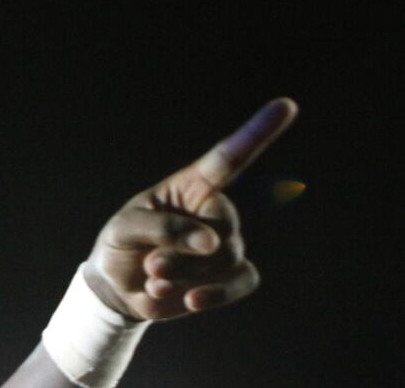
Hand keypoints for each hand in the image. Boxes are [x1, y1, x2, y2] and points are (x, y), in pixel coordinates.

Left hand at [83, 98, 295, 321]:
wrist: (118, 287)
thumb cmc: (122, 244)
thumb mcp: (124, 228)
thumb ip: (162, 228)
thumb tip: (211, 243)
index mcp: (192, 186)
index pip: (229, 158)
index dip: (258, 132)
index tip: (286, 105)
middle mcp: (215, 211)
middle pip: (223, 229)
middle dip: (183, 253)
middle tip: (151, 263)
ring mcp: (227, 244)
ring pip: (226, 258)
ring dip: (186, 274)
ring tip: (155, 277)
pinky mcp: (231, 276)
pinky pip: (242, 282)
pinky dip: (215, 294)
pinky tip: (189, 300)